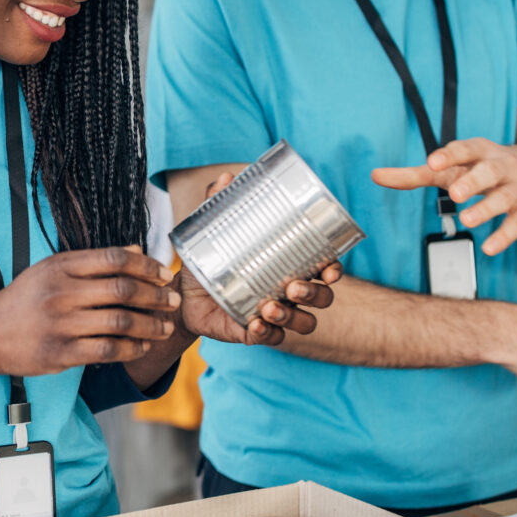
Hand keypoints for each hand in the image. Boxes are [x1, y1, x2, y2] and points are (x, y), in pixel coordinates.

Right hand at [0, 247, 178, 378]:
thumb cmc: (22, 301)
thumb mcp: (50, 270)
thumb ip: (93, 261)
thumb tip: (136, 249)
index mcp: (60, 267)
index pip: (113, 259)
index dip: (146, 265)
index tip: (164, 274)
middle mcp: (61, 293)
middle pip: (122, 290)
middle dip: (156, 296)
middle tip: (173, 301)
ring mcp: (61, 324)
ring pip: (120, 322)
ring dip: (150, 325)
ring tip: (164, 327)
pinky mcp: (61, 353)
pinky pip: (107, 350)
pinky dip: (131, 348)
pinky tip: (142, 347)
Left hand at [179, 172, 340, 345]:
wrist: (183, 294)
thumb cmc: (209, 262)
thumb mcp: (212, 233)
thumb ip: (219, 204)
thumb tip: (226, 177)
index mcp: (290, 266)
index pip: (325, 268)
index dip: (334, 270)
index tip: (329, 269)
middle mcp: (290, 292)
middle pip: (322, 298)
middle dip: (313, 294)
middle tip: (292, 287)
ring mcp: (276, 315)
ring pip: (304, 322)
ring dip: (292, 316)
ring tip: (268, 307)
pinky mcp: (257, 332)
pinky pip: (272, 338)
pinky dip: (267, 333)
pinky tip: (254, 324)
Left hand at [372, 139, 516, 255]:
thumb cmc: (479, 169)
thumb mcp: (451, 169)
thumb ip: (414, 174)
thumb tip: (375, 175)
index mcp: (479, 151)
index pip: (464, 149)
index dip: (449, 155)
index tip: (432, 163)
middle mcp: (501, 166)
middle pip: (488, 171)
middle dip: (473, 181)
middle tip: (454, 193)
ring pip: (503, 198)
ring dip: (486, 209)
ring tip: (466, 220)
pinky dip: (504, 237)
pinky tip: (489, 248)